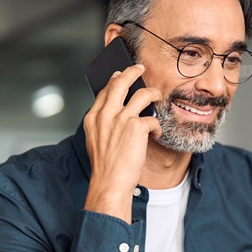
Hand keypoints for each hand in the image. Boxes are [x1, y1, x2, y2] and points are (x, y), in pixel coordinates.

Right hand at [82, 64, 160, 221]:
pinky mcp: (136, 127)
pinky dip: (157, 127)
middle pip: (120, 82)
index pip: (105, 91)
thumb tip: (116, 112)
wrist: (109, 183)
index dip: (114, 80)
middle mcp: (105, 114)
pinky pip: (153, 119)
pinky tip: (155, 135)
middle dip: (132, 72)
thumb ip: (103, 124)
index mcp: (93, 118)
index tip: (119, 75)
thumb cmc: (105, 167)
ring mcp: (121, 119)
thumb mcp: (95, 140)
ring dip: (153, 94)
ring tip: (158, 97)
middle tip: (140, 68)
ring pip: (142, 94)